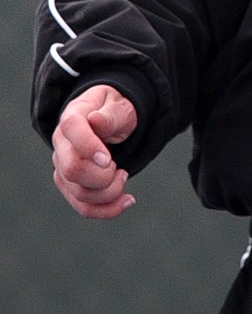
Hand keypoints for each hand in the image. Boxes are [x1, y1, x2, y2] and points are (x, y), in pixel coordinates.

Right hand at [52, 84, 138, 218]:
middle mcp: (62, 144)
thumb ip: (110, 115)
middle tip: (119, 167)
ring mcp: (63, 168)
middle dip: (103, 176)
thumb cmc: (116, 109)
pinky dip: (108, 209)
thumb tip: (95, 120)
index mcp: (73, 116)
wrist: (113, 121)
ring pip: (80, 193)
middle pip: (72, 169)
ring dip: (110, 191)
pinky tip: (128, 200)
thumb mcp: (120, 105)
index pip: (71, 128)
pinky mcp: (71, 187)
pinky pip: (84, 207)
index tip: (108, 160)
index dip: (88, 146)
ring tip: (123, 174)